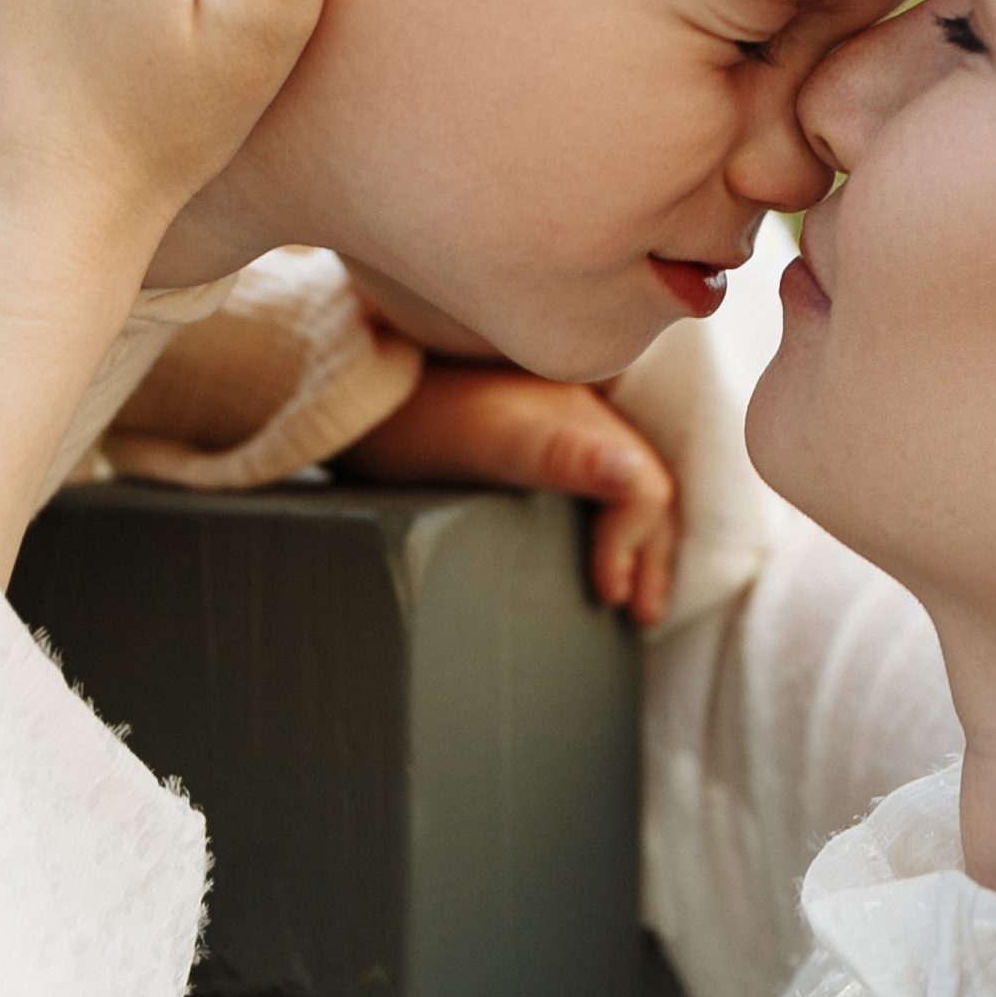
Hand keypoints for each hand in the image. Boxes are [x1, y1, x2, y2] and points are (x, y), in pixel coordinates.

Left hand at [344, 364, 682, 627]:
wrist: (345, 383)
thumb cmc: (411, 415)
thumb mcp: (486, 441)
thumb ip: (560, 455)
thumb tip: (634, 477)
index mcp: (579, 418)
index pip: (645, 488)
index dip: (638, 546)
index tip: (608, 595)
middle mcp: (573, 415)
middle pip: (641, 483)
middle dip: (650, 551)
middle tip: (640, 613)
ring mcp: (545, 421)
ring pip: (617, 479)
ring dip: (632, 538)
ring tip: (621, 592)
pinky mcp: (515, 431)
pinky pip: (583, 474)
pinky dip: (600, 517)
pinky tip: (576, 541)